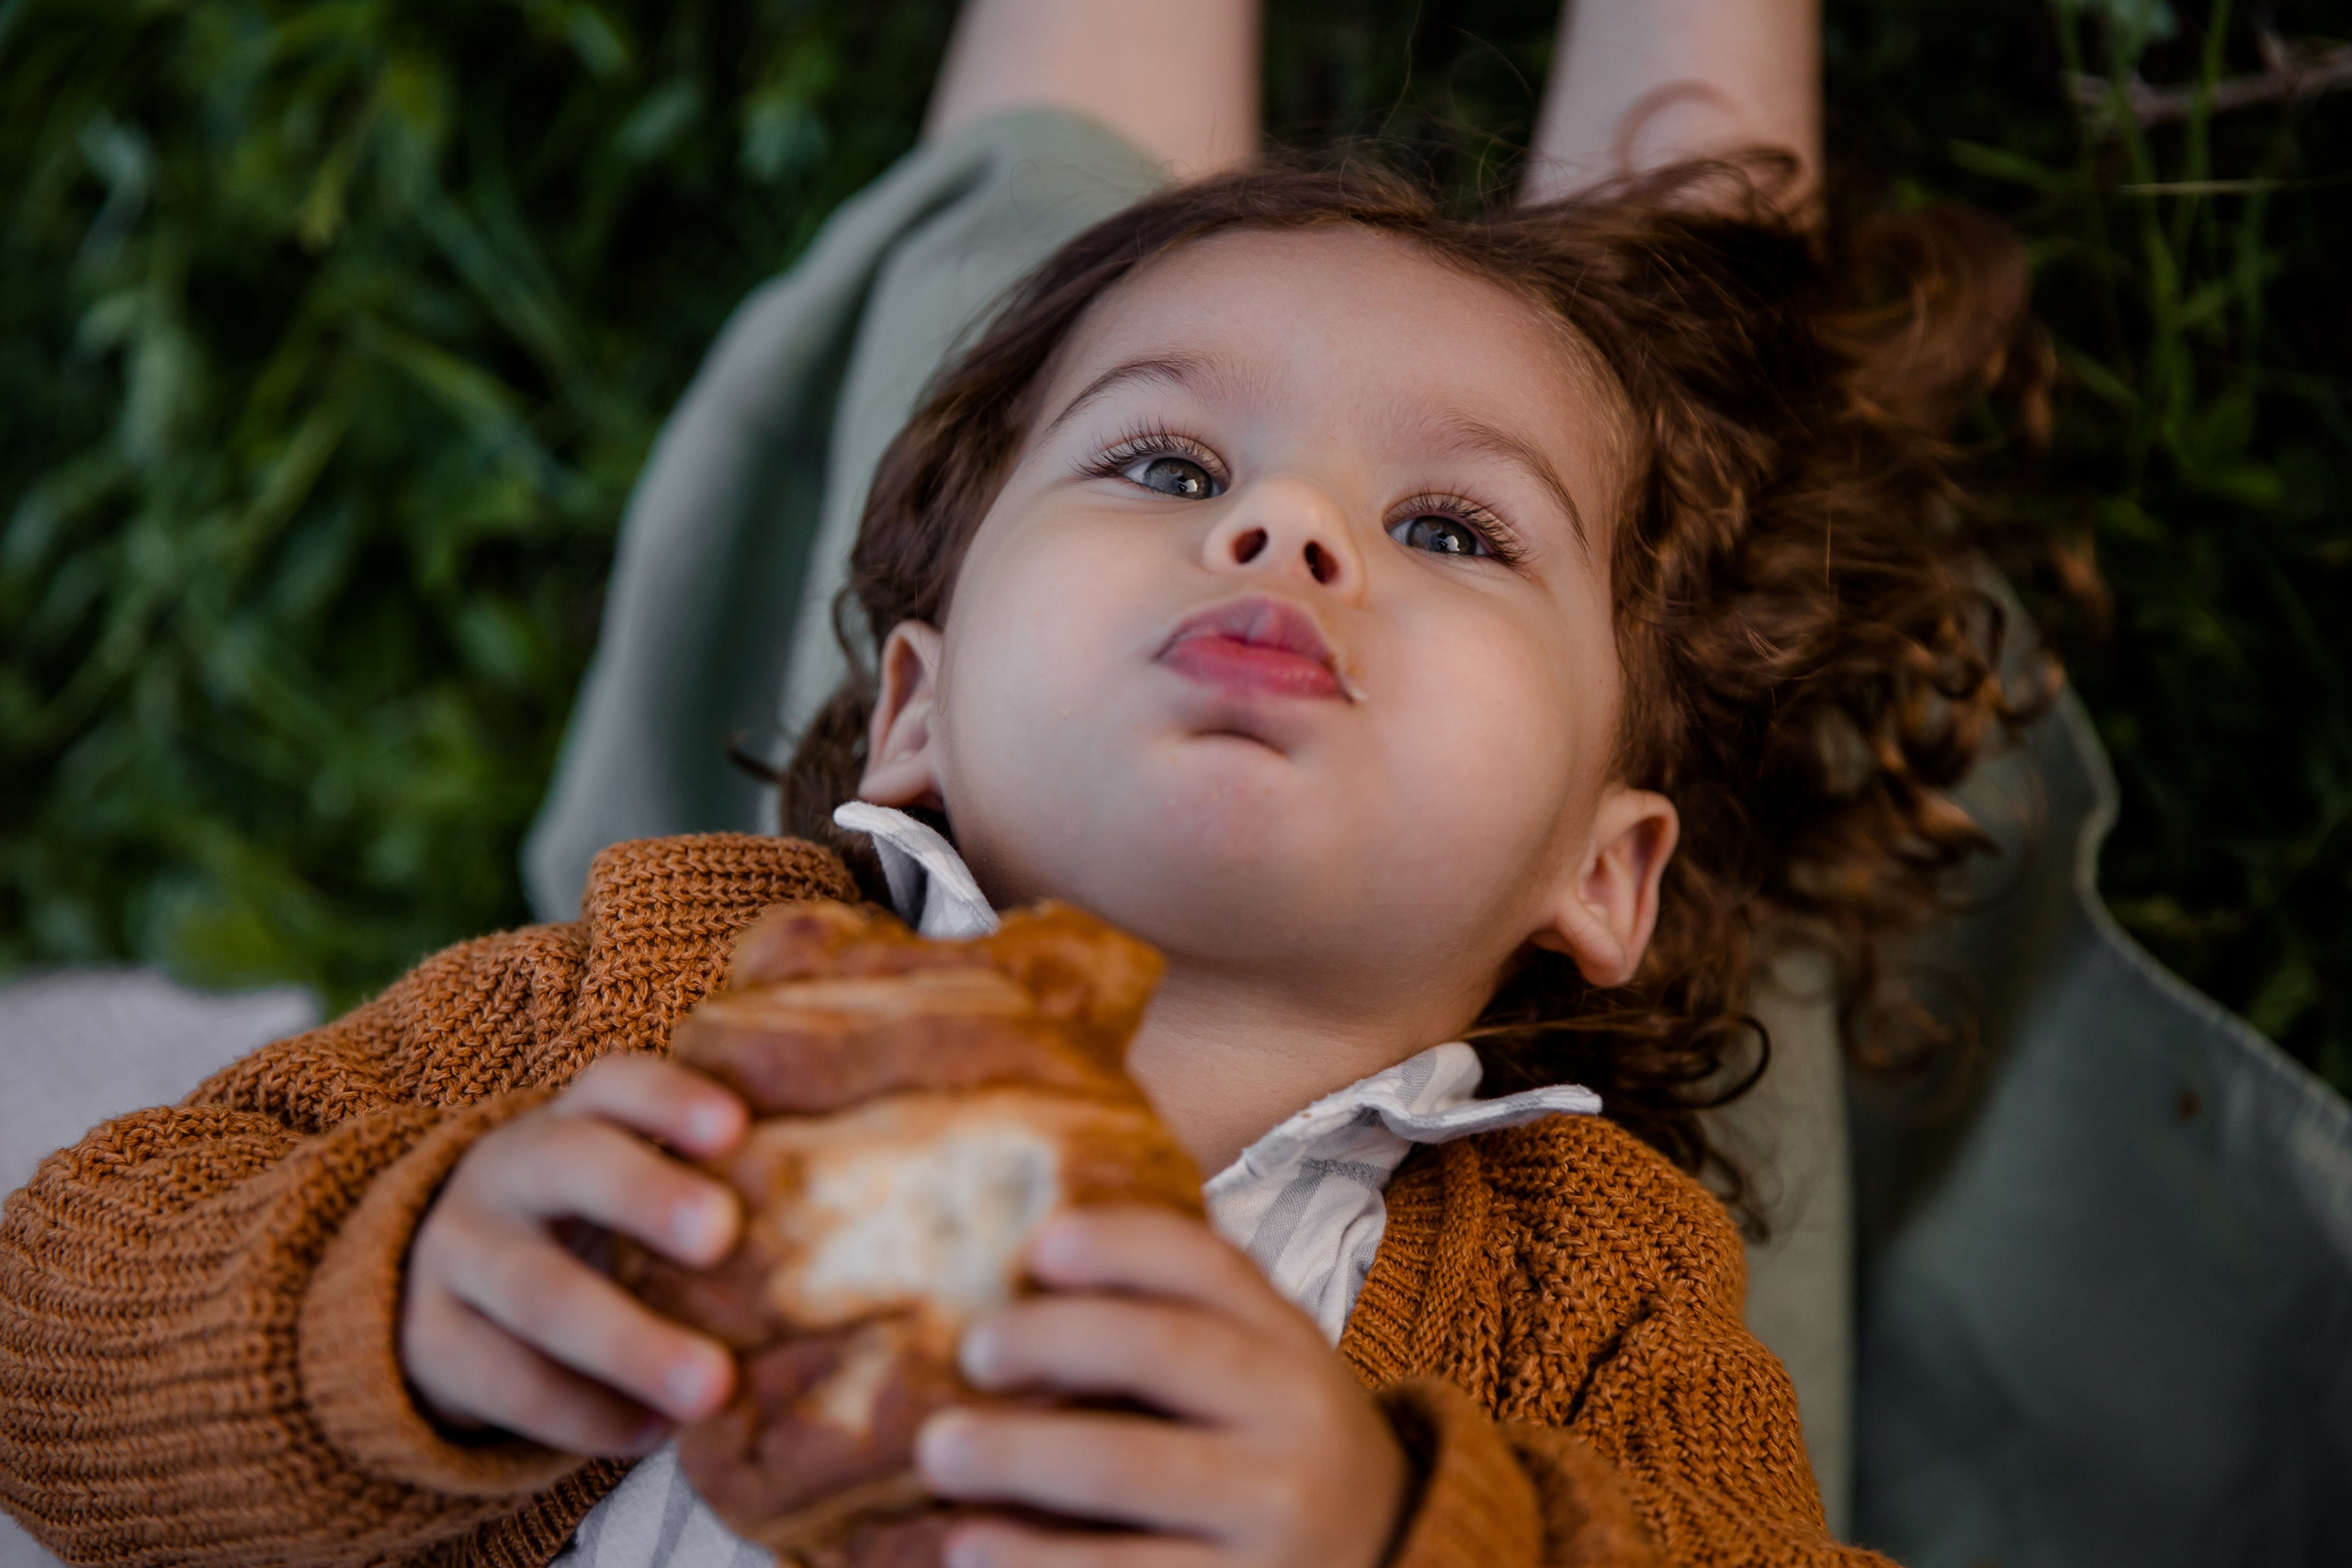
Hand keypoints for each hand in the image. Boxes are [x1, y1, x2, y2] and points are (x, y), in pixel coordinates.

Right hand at [400, 1053, 747, 1453]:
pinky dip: (582, 1413)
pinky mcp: (430, 1342)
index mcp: (574, 1118)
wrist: (447, 1287)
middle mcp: (510, 1170)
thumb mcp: (634, 1182)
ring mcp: (460, 1253)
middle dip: (645, 1197)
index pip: (614, 1082)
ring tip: (709, 1387)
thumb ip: (716, 1182)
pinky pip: (504, 1379)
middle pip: (567, 1165)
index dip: (670, 1098)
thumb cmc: (598, 1230)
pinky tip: (651, 1434)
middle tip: (723, 1235)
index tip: (735, 1126)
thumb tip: (850, 1207)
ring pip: (534, 1290)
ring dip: (626, 1340)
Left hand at [916, 1207, 1408, 1567]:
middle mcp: (1296, 1416)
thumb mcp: (1262, 1377)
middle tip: (972, 1350)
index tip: (1037, 1244)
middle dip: (1051, 1339)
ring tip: (941, 1453)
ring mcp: (1273, 1514)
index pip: (1209, 1267)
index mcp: (1290, 1345)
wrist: (1379, 1562)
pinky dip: (1036, 1560)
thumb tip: (1025, 1280)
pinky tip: (971, 1548)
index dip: (1121, 1244)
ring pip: (1126, 1465)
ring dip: (1018, 1454)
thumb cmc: (1275, 1454)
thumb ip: (1179, 1326)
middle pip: (1160, 1350)